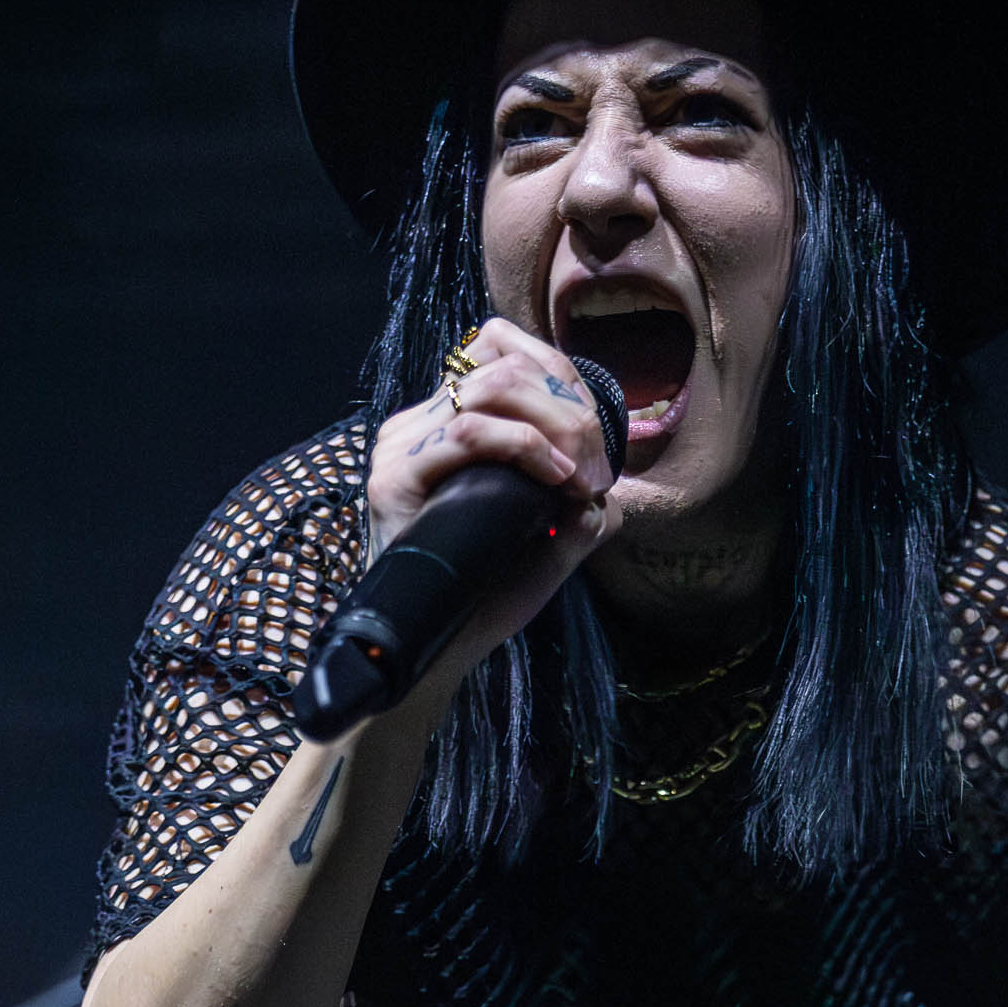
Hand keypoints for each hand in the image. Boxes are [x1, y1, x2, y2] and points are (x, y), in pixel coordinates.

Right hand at [363, 318, 621, 683]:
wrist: (436, 654)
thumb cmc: (485, 599)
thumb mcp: (549, 547)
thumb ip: (581, 513)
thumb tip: (611, 495)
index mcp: (447, 422)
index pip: (506, 352)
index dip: (567, 380)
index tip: (600, 444)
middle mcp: (420, 423)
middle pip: (509, 364)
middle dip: (573, 409)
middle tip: (599, 471)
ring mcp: (404, 445)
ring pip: (493, 386)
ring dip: (558, 424)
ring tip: (580, 477)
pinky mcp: (396, 476)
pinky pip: (467, 431)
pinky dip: (524, 445)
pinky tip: (554, 479)